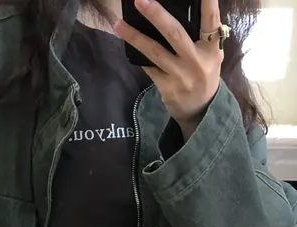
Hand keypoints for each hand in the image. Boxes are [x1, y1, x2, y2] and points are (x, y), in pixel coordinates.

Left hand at [115, 0, 224, 137]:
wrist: (200, 112)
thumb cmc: (204, 75)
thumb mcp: (212, 56)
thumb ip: (204, 36)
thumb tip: (186, 9)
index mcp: (212, 49)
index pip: (210, 20)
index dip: (207, 2)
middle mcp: (196, 61)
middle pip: (175, 34)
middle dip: (156, 15)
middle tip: (141, 0)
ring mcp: (180, 76)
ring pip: (154, 52)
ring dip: (135, 37)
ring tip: (119, 24)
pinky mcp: (166, 88)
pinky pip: (148, 67)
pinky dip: (138, 55)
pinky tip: (127, 44)